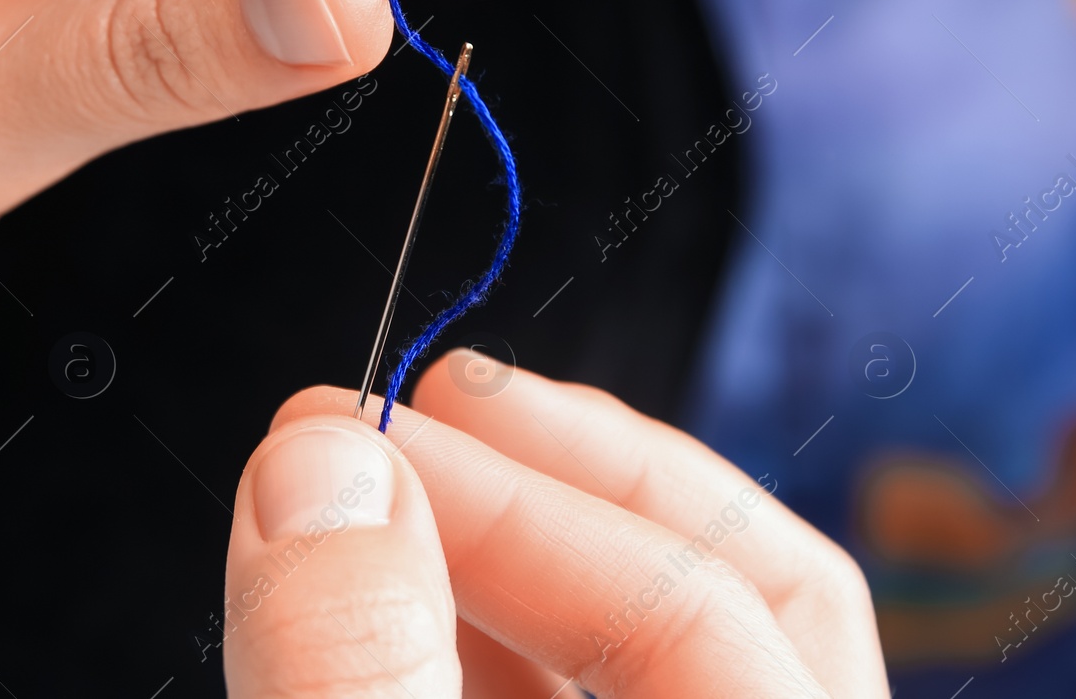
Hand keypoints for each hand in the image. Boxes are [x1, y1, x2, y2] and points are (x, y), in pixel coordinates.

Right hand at [223, 354, 888, 696]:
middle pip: (756, 594)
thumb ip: (353, 670)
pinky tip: (398, 594)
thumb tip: (320, 465)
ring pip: (671, 647)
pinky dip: (496, 629)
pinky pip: (596, 694)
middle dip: (568, 474)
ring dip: (522, 542)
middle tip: (418, 406)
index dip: (517, 499)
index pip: (708, 612)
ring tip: (391, 487)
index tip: (346, 435)